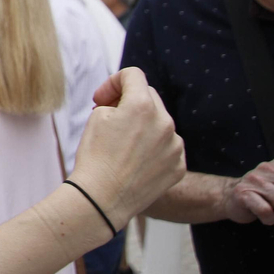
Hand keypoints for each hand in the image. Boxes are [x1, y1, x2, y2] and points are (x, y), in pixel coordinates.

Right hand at [70, 67, 184, 226]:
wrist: (102, 198)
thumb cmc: (95, 157)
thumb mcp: (97, 117)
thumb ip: (118, 102)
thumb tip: (128, 105)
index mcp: (142, 105)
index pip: (133, 75)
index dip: (113, 82)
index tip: (102, 99)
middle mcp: (165, 122)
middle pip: (149, 97)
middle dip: (129, 103)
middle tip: (110, 118)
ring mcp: (175, 146)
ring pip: (160, 123)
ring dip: (144, 126)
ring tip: (123, 144)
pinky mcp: (179, 166)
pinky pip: (168, 147)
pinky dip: (154, 148)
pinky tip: (136, 161)